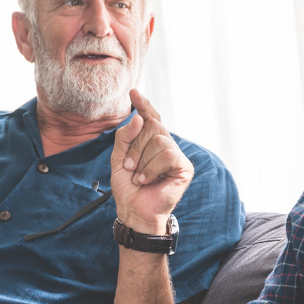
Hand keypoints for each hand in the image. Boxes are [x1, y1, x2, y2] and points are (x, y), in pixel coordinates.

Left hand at [110, 90, 193, 233]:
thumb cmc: (128, 187)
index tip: (133, 93)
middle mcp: (166, 144)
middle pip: (152, 126)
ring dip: (142, 160)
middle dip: (135, 146)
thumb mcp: (118, 158)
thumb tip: (139, 118)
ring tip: (139, 177)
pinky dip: (152, 168)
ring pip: (159, 140)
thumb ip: (125, 137)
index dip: (144, 105)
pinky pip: (167, 154)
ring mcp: (176, 155)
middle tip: (129, 167)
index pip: (150, 117)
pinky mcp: (184, 167)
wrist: (134, 211)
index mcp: (151, 141)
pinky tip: (147, 180)